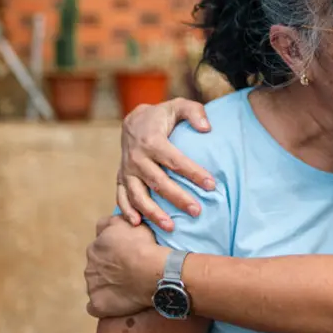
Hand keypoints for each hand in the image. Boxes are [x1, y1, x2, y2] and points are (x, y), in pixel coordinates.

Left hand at [85, 215, 169, 318]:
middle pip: (96, 268)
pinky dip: (103, 305)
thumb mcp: (130, 223)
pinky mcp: (97, 304)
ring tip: (126, 289)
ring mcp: (92, 286)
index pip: (98, 249)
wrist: (152, 271)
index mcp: (95, 247)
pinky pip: (95, 307)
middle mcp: (90, 265)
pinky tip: (116, 303)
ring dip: (107, 286)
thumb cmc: (145, 246)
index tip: (124, 256)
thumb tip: (108, 222)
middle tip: (127, 273)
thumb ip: (114, 221)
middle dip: (107, 270)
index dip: (111, 253)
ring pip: (96, 286)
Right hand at [117, 99, 213, 230]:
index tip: (211, 185)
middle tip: (197, 211)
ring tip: (171, 227)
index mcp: (152, 141)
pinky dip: (127, 211)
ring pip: (138, 195)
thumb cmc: (162, 116)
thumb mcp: (179, 105)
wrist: (134, 121)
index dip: (194, 173)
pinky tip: (137, 224)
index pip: (176, 161)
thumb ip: (195, 112)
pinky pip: (121, 197)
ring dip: (153, 212)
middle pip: (159, 182)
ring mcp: (127, 169)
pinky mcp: (121, 178)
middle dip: (178, 198)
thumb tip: (207, 128)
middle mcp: (137, 157)